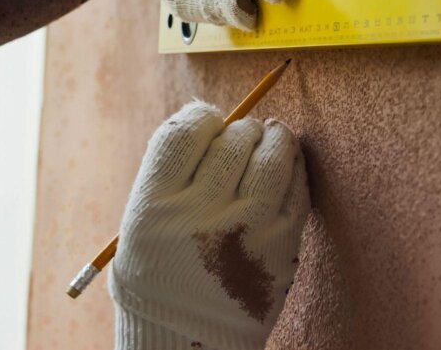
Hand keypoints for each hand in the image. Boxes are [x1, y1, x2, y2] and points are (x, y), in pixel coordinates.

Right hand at [111, 102, 310, 349]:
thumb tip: (208, 113)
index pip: (185, 133)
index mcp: (153, 206)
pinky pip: (297, 189)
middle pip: (232, 141)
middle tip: (245, 133)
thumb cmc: (163, 268)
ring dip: (276, 137)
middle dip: (242, 128)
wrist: (186, 341)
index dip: (203, 115)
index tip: (211, 119)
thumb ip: (169, 171)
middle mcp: (198, 216)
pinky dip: (294, 168)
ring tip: (274, 136)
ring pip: (271, 158)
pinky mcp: (279, 247)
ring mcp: (243, 231)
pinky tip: (287, 165)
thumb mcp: (143, 222)